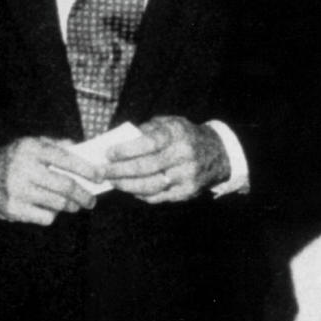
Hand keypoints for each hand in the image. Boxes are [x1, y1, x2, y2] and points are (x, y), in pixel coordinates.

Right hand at [0, 136, 99, 224]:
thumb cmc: (13, 159)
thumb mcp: (30, 144)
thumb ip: (56, 145)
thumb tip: (82, 150)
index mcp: (31, 149)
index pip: (66, 159)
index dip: (87, 170)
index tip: (100, 176)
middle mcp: (24, 168)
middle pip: (66, 186)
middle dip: (84, 195)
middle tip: (91, 200)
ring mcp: (18, 190)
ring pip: (58, 204)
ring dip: (72, 206)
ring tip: (75, 205)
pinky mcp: (14, 209)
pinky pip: (46, 217)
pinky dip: (53, 215)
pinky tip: (51, 209)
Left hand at [102, 116, 229, 202]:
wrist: (218, 154)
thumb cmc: (186, 136)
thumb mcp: (170, 124)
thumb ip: (147, 130)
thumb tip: (119, 142)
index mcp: (177, 134)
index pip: (149, 143)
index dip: (126, 150)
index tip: (108, 154)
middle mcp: (184, 155)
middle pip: (146, 167)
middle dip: (119, 171)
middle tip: (101, 172)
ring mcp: (187, 176)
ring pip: (150, 185)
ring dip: (127, 186)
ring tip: (113, 182)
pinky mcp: (187, 192)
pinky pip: (159, 197)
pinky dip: (141, 194)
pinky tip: (130, 189)